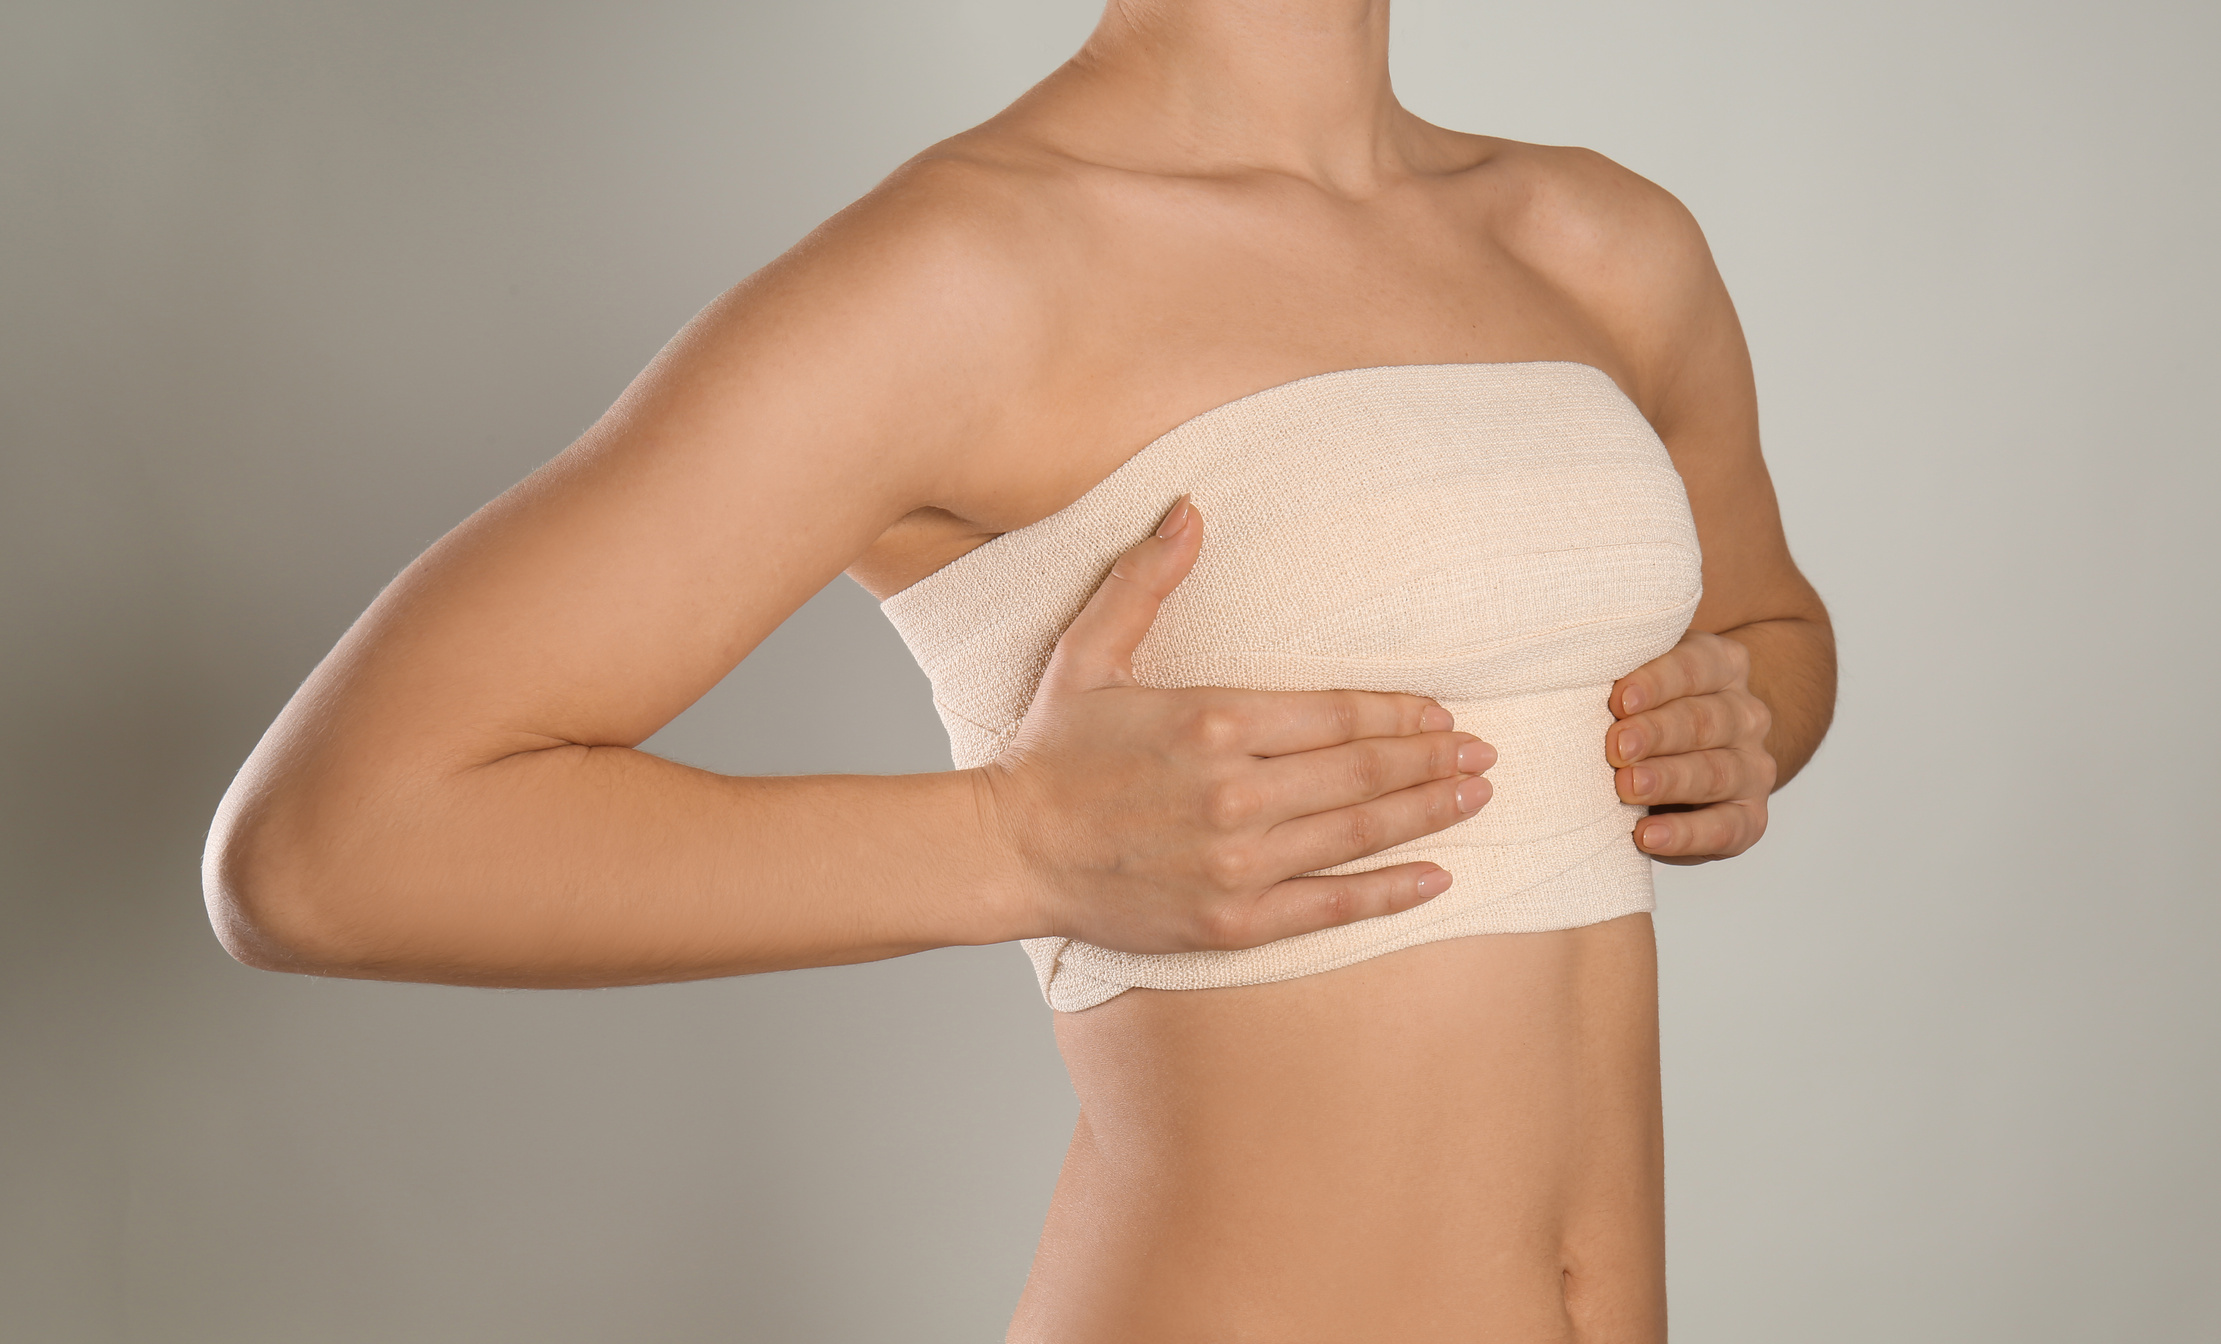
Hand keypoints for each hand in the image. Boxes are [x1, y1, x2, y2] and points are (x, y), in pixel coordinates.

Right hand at [978, 497, 1495, 953]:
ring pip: (1357, 833)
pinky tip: (1437, 875)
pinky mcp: (1231, 921)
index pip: (1335, 714)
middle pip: (1361, 771)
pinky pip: (1329, 904)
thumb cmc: (1051, 752)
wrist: (1008, 850)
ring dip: (1427, 812)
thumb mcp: (1088, 653)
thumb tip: (1189, 509)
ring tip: (1477, 795)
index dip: (1398, 711)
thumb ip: (1145, 581)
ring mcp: (1236, 863)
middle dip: (1431, 759)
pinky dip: (1389, 892)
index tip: (1443, 710)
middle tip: (1485, 751)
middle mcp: (1234, 793)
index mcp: (1210, 721)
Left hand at [1608, 630, 1775, 864]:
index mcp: (1722, 667)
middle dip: (1656, 734)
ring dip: (1668, 780)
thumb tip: (1571, 677)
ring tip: (1627, 788)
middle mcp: (1745, 715)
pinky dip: (1686, 834)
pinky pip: (1726, 828)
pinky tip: (1647, 835)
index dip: (1657, 682)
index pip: (1695, 666)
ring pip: (1716, 772)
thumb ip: (1619, 680)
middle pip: (1704, 720)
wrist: (1686, 762)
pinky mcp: (1749, 818)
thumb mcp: (1637, 685)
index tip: (1619, 699)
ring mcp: (1753, 768)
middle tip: (1616, 747)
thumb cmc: (1647, 714)